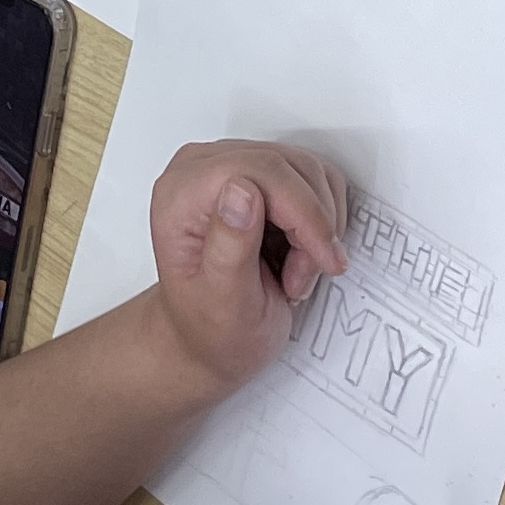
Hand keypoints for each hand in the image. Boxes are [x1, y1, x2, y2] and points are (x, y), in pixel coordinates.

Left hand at [147, 137, 349, 394]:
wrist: (209, 337)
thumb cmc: (210, 328)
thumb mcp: (221, 303)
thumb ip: (229, 247)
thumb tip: (242, 190)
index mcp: (181, 195)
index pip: (258, 171)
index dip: (302, 211)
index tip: (322, 257)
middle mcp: (202, 171)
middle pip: (287, 167)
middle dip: (312, 226)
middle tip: (301, 277)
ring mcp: (233, 167)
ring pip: (307, 170)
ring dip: (317, 227)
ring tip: (294, 272)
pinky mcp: (262, 175)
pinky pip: (314, 178)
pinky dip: (320, 220)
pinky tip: (298, 254)